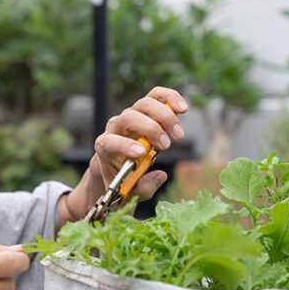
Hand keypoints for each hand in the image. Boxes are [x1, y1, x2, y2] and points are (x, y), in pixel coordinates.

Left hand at [59, 87, 188, 224]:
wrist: (120, 164)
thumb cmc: (123, 180)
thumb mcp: (130, 193)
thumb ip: (143, 188)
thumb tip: (159, 176)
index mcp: (105, 148)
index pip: (109, 141)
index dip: (123, 145)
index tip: (141, 154)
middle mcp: (115, 128)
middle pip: (129, 117)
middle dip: (150, 129)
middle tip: (167, 146)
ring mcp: (130, 115)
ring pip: (144, 104)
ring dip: (164, 117)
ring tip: (178, 135)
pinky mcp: (145, 109)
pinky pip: (156, 96)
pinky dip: (170, 98)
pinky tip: (183, 109)